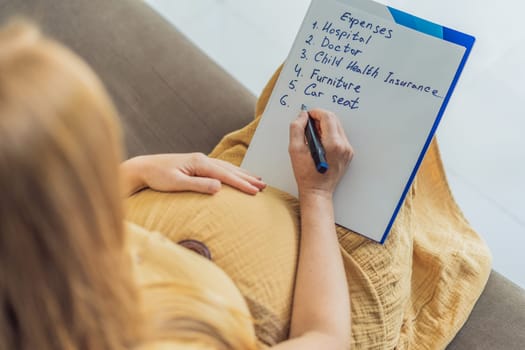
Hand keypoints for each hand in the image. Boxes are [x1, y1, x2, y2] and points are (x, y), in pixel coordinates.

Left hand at [121, 153, 265, 195]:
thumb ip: (198, 185)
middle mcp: (202, 159)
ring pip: (227, 167)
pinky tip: (237, 175)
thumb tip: (219, 187)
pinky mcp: (197, 164)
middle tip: (264, 186)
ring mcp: (200, 160)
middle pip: (230, 169)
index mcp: (199, 163)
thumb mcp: (176, 183)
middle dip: (248, 178)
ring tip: (257, 180)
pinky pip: (220, 168)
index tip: (255, 191)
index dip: (242, 184)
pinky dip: (232, 172)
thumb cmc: (157, 177)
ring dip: (243, 174)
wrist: (143, 168)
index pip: (225, 175)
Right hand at [288, 109, 352, 197]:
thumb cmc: (307, 175)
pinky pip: (339, 136)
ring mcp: (347, 150)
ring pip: (337, 127)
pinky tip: (320, 142)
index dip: (315, 112)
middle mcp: (344, 146)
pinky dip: (329, 134)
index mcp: (333, 144)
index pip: (327, 117)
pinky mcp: (347, 154)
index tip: (307, 115)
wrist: (318, 191)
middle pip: (334, 120)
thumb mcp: (295, 150)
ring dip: (324, 126)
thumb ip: (297, 129)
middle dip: (320, 118)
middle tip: (308, 124)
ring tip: (313, 135)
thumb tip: (302, 116)